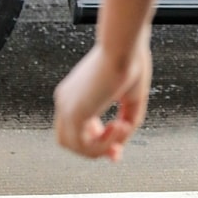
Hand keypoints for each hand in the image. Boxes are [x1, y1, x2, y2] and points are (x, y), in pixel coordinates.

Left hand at [53, 34, 151, 160]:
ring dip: (100, 148)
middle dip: (96, 149)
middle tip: (117, 150)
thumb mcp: (130, 98)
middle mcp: (66, 99)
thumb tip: (120, 144)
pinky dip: (104, 145)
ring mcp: (66, 105)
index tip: (118, 147)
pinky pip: (84, 145)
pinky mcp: (73, 112)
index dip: (97, 142)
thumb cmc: (129, 61)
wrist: (124, 46)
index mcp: (75, 93)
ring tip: (122, 127)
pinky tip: (121, 126)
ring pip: (74, 145)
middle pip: (70, 139)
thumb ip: (124, 122)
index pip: (76, 127)